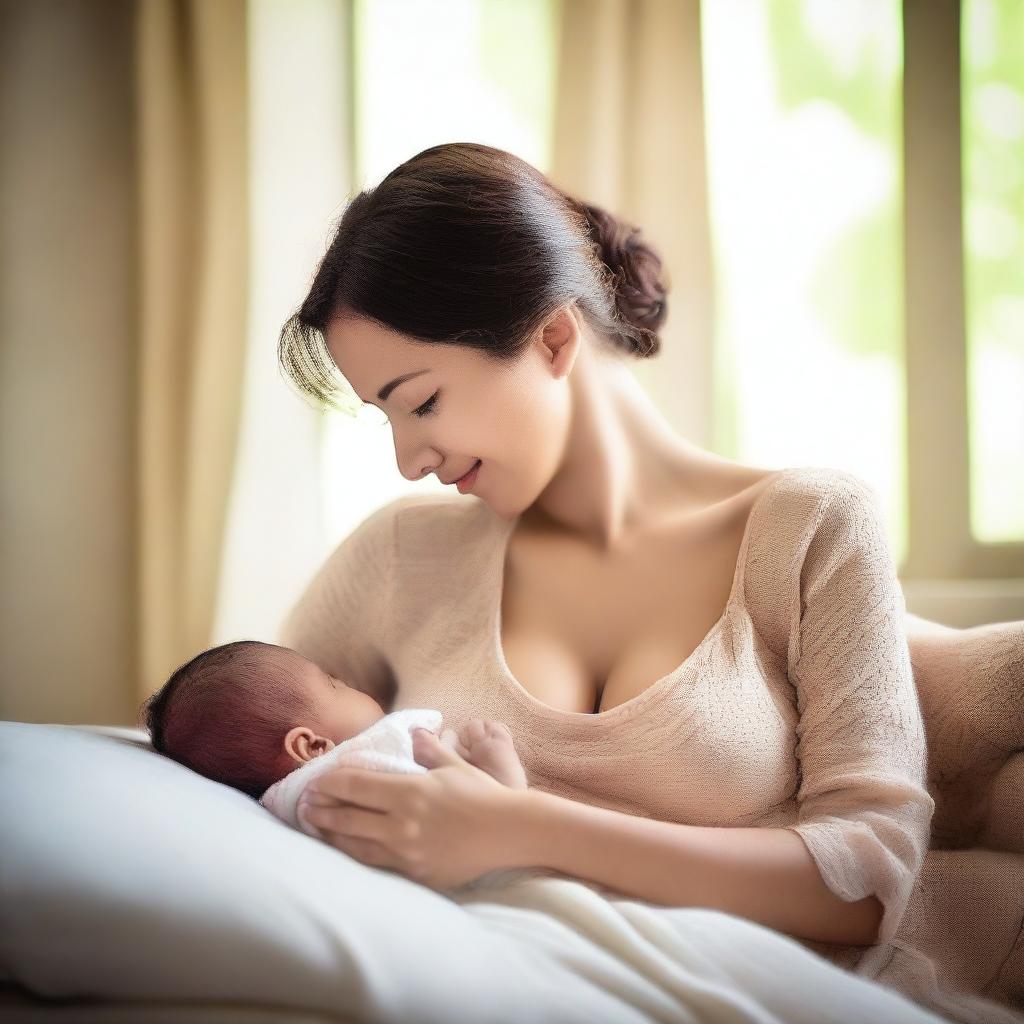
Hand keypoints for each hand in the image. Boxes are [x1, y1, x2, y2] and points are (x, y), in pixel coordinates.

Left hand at [296, 727, 518, 890]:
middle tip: (304, 805)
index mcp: (409, 792)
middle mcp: (402, 824)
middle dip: (322, 810)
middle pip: (348, 817)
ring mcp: (407, 852)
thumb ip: (427, 749)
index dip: (332, 783)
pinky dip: (356, 854)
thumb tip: (413, 732)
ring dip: (331, 834)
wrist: (508, 833)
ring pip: (356, 845)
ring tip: (316, 826)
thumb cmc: (483, 794)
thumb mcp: (454, 765)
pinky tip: (346, 849)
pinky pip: (377, 863)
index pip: (357, 786)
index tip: (316, 780)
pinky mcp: (415, 872)